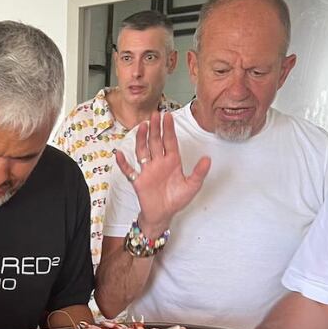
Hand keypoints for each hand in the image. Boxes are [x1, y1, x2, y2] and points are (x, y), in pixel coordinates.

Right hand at [112, 110, 210, 232]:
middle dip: (155, 128)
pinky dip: (123, 163)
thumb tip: (208, 159)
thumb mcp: (192, 186)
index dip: (168, 129)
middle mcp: (159, 163)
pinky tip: (119, 154)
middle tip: (154, 114)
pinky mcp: (138, 181)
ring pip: (143, 151)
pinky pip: (129, 170)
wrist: (164, 215)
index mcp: (172, 162)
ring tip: (142, 126)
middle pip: (156, 142)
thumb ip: (199, 172)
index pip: (170, 141)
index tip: (167, 116)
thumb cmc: (177, 199)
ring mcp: (147, 170)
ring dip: (142, 139)